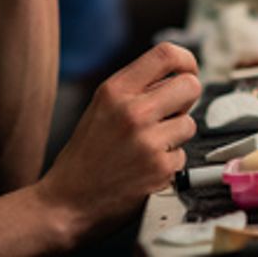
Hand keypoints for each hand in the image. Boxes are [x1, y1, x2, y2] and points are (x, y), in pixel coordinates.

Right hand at [38, 43, 200, 239]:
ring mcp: (148, 140)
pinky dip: (169, 163)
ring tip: (149, 145)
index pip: (166, 54)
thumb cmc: (84, 157)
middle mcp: (133, 111)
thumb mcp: (101, 108)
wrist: (67, 203)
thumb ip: (135, 90)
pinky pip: (183, 156)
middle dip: (186, 99)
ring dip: (176, 136)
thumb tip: (174, 77)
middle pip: (190, 85)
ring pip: (189, 123)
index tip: (188, 71)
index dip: (186, 60)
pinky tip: (146, 167)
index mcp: (116, 90)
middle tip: (172, 112)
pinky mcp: (160, 168)